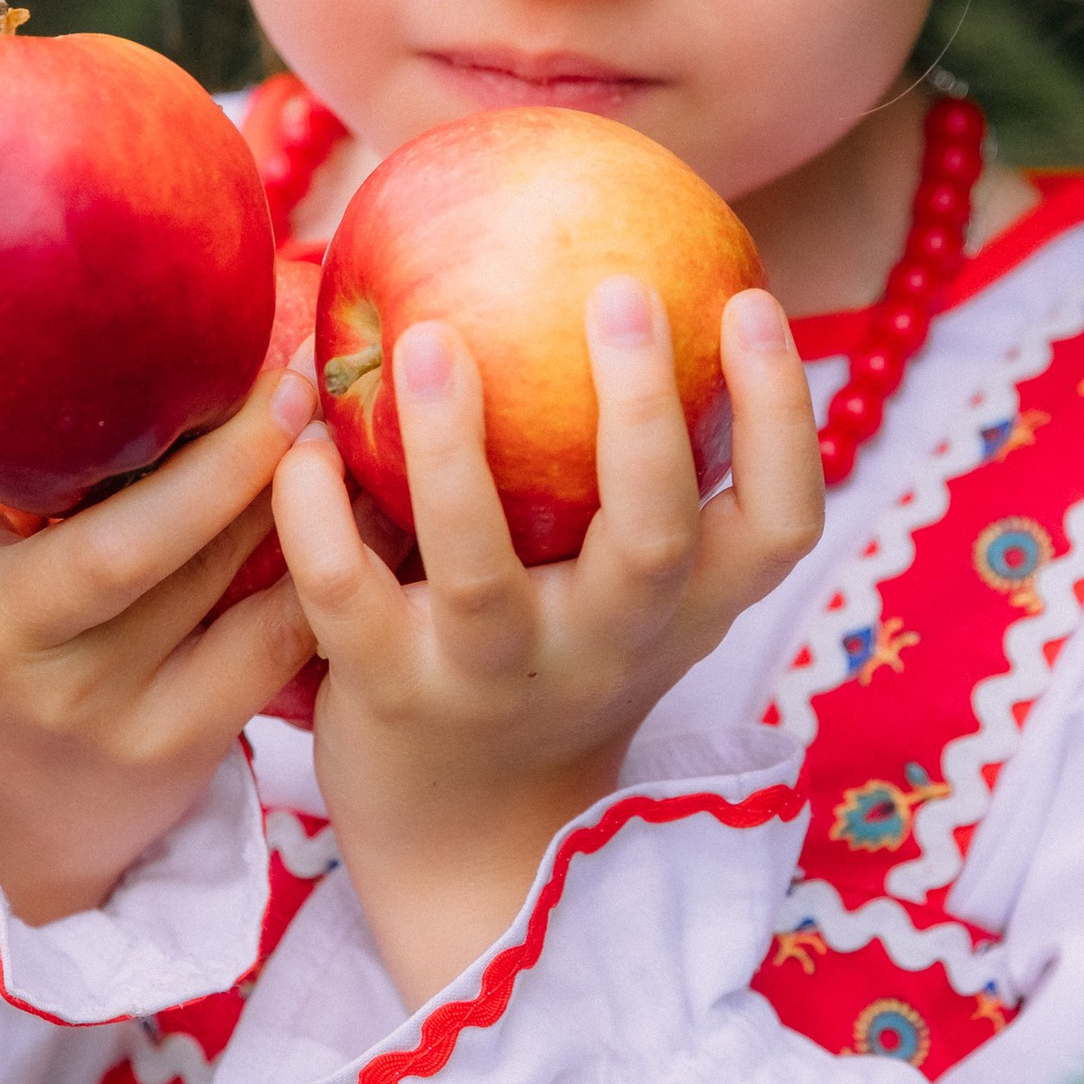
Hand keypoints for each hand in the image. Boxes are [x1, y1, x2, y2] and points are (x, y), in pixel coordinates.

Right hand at [0, 350, 318, 924]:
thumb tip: (101, 282)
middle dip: (221, 457)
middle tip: (289, 379)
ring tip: (333, 420)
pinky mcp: (163, 745)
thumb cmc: (5, 627)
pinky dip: (324, 567)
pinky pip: (265, 637)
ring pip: (206, 578)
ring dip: (285, 494)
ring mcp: (79, 700)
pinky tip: (367, 511)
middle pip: (114, 540)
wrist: (7, 823)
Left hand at [270, 281, 823, 1008]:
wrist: (472, 836)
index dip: (784, 414)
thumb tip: (615, 248)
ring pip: (481, 572)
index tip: (752, 298)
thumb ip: (634, 460)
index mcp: (688, 607)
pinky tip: (300, 431)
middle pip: (653, 538)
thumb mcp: (627, 580)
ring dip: (452, 454)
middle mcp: (609, 644)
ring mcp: (497, 678)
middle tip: (619, 288)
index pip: (783, 520)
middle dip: (640, 414)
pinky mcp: (389, 698)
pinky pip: (346, 596)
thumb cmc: (555, 651)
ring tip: (429, 341)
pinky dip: (317, 513)